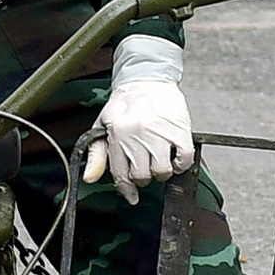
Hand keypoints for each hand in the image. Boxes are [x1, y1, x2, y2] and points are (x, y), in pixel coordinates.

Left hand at [83, 35, 195, 200]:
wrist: (148, 77)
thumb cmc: (125, 103)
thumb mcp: (104, 125)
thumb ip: (97, 154)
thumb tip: (90, 178)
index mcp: (117, 134)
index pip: (121, 174)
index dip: (127, 190)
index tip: (132, 196)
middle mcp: (138, 134)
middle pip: (142, 176)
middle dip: (144, 177)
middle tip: (145, 168)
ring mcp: (160, 132)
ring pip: (162, 171)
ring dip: (162, 172)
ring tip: (160, 161)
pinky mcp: (180, 129)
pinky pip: (184, 159)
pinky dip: (181, 164)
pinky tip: (175, 158)